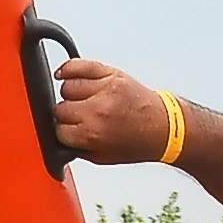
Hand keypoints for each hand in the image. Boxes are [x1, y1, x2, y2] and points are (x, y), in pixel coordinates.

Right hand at [53, 59, 175, 165]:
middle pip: (60, 108)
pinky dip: (68, 68)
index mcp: (92, 134)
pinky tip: (64, 75)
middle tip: (80, 119)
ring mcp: (104, 89)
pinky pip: (78, 65)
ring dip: (70, 95)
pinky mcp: (111, 73)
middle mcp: (97, 110)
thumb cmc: (136, 143)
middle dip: (67, 116)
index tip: (70, 131)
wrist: (164, 128)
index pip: (58, 129)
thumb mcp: (101, 156)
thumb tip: (58, 136)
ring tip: (82, 100)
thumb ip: (76, 147)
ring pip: (66, 87)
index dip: (63, 131)